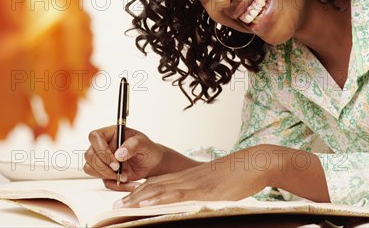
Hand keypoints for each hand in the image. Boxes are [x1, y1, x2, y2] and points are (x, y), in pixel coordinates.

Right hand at [83, 126, 163, 190]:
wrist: (151, 163)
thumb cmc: (147, 148)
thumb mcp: (143, 143)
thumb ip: (132, 145)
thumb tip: (119, 154)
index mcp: (110, 134)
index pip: (95, 136)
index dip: (101, 149)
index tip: (115, 161)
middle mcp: (103, 146)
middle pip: (89, 155)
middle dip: (103, 166)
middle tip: (118, 170)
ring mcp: (103, 160)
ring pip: (90, 168)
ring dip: (106, 176)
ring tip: (125, 177)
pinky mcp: (106, 173)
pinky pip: (104, 181)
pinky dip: (116, 185)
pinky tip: (129, 182)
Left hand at [114, 145, 272, 207]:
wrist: (254, 163)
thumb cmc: (237, 175)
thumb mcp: (214, 184)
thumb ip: (200, 192)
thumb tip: (193, 203)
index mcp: (187, 177)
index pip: (157, 183)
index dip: (140, 191)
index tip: (125, 198)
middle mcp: (186, 178)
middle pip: (153, 186)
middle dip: (133, 196)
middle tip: (115, 203)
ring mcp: (193, 184)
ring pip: (160, 190)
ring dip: (139, 198)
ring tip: (123, 205)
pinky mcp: (202, 190)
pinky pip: (177, 195)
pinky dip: (160, 199)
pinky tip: (147, 204)